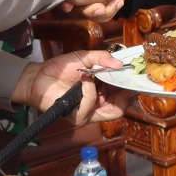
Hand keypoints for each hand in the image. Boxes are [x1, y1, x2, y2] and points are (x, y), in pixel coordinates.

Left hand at [11, 50, 131, 125]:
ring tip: (98, 74)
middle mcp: (96, 106)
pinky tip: (84, 80)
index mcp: (101, 93)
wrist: (39, 76)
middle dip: (126, 95)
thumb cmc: (61, 69)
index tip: (136, 77)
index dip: (131, 90)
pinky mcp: (76, 116)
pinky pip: (89, 106)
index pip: (122, 98)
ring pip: (109, 110)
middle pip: (120, 108)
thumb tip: (120, 63)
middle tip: (127, 81)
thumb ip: (102, 59)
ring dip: (107, 90)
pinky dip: (89, 91)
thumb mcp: (85, 58)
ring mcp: (87, 113)